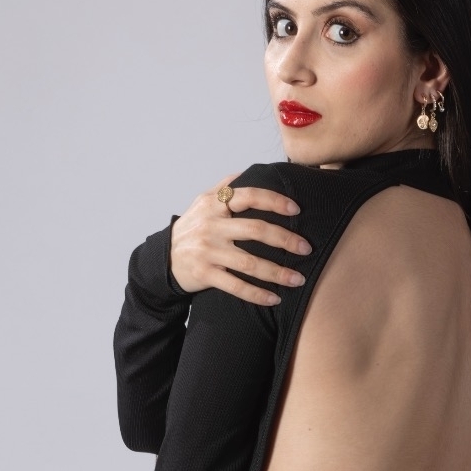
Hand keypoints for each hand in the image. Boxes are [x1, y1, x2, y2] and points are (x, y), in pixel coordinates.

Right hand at [169, 171, 312, 305]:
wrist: (164, 259)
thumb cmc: (192, 228)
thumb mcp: (202, 202)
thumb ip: (225, 186)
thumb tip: (249, 172)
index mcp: (213, 204)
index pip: (249, 196)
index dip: (274, 201)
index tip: (296, 209)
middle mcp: (211, 226)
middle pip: (255, 230)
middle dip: (285, 239)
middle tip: (306, 249)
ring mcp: (207, 251)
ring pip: (249, 263)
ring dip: (277, 273)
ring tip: (299, 279)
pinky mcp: (205, 274)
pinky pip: (236, 286)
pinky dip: (257, 294)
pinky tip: (275, 299)